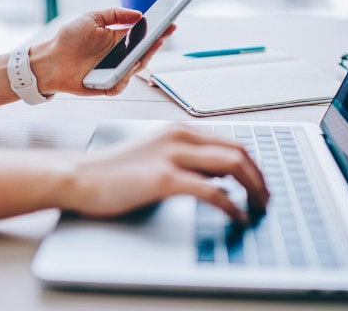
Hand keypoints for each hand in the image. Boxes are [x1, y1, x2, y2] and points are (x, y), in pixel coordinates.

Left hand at [29, 8, 175, 96]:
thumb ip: (115, 14)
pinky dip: (125, 78)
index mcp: (119, 39)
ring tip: (147, 48)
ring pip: (136, 68)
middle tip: (162, 35)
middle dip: (155, 44)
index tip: (169, 22)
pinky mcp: (107, 85)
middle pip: (144, 52)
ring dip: (142, 59)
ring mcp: (115, 71)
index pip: (144, 35)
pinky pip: (121, 84)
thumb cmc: (69, 39)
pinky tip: (127, 69)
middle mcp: (120, 56)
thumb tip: (139, 14)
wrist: (50, 60)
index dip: (158, 30)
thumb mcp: (92, 18)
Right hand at [58, 124, 269, 221]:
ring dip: (254, 188)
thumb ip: (186, 159)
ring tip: (259, 207)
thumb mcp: (156, 154)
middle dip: (260, 176)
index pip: (231, 142)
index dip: (253, 165)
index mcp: (180, 130)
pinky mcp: (164, 178)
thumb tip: (219, 176)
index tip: (260, 184)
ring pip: (233, 165)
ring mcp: (173, 156)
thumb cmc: (114, 170)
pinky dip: (232, 205)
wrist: (80, 176)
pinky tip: (237, 216)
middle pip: (239, 151)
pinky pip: (212, 191)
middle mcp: (180, 137)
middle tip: (266, 198)